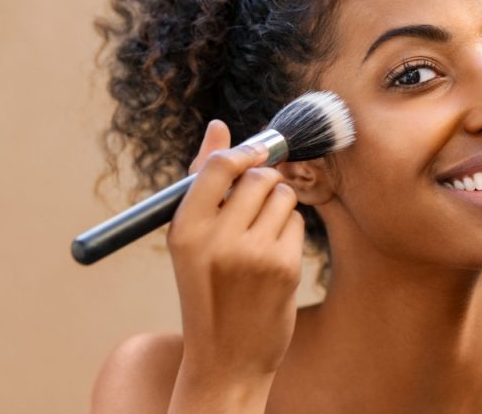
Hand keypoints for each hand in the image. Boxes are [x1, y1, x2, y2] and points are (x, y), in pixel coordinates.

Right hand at [167, 120, 304, 380]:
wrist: (226, 356)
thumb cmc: (206, 288)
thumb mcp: (190, 239)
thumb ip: (203, 181)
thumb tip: (218, 126)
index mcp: (184, 229)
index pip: (219, 165)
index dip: (242, 153)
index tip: (253, 155)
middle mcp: (217, 239)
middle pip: (259, 176)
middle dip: (264, 182)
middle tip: (257, 203)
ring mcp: (253, 254)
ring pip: (283, 196)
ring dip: (279, 206)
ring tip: (262, 234)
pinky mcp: (284, 267)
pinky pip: (297, 222)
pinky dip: (289, 231)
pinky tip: (274, 256)